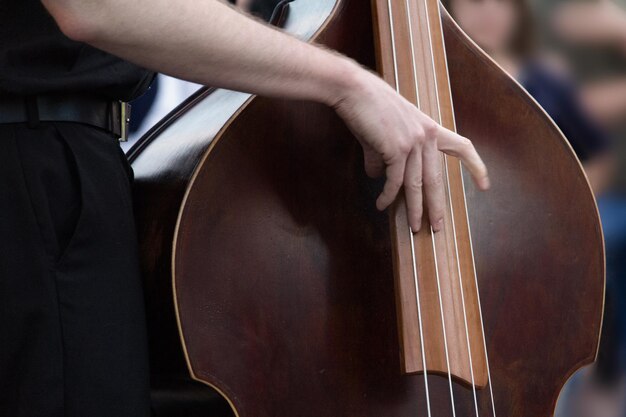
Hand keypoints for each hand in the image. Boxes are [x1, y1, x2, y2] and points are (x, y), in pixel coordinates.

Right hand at [330, 67, 489, 232]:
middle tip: (436, 227)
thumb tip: (378, 176)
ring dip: (413, 209)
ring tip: (412, 227)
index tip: (484, 186)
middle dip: (436, 206)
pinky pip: (394, 181)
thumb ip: (385, 155)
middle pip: (435, 179)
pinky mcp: (396, 149)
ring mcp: (413, 142)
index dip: (475, 167)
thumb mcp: (385, 133)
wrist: (354, 90)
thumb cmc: (367, 107)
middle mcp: (426, 136)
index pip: (462, 147)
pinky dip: (388, 196)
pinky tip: (382, 205)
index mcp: (430, 128)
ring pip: (416, 185)